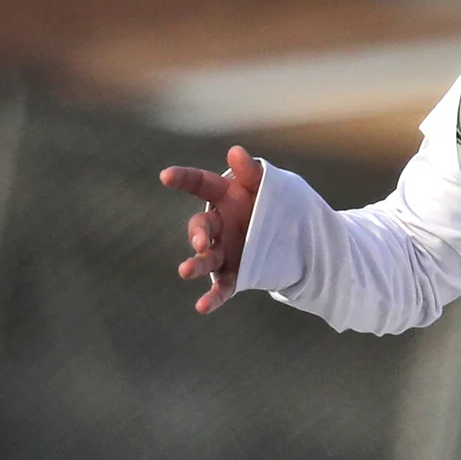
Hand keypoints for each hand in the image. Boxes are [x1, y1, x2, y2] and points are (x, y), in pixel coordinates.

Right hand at [159, 146, 261, 311]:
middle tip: (199, 242)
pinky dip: (213, 298)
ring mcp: (224, 250)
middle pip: (201, 228)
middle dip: (198, 235)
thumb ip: (251, 171)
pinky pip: (222, 287)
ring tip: (185, 272)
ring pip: (206, 259)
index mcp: (223, 197)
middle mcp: (218, 225)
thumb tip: (236, 152)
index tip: (166, 176)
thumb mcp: (267, 184)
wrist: (294, 234)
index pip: (199, 184)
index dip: (182, 179)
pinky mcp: (234, 273)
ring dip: (196, 265)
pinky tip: (202, 307)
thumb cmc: (273, 202)